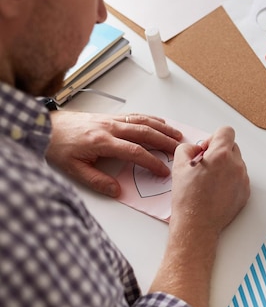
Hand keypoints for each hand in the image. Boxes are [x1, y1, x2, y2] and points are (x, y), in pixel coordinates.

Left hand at [47, 111, 182, 196]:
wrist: (45, 126)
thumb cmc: (57, 146)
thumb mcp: (73, 169)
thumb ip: (96, 181)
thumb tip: (116, 191)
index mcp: (102, 141)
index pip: (134, 151)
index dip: (151, 162)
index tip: (163, 171)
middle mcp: (110, 127)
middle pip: (145, 133)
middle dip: (165, 142)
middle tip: (180, 151)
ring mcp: (112, 120)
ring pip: (143, 122)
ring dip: (162, 129)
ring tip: (177, 136)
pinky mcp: (111, 117)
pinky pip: (136, 115)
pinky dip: (152, 119)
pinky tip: (161, 123)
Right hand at [152, 126, 249, 306]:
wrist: (197, 225)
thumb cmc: (187, 198)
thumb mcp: (179, 166)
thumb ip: (187, 149)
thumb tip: (195, 148)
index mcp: (221, 155)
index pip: (227, 131)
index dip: (215, 138)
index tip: (206, 149)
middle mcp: (236, 165)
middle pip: (232, 147)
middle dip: (219, 152)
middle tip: (205, 165)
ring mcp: (243, 179)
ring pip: (236, 163)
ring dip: (225, 167)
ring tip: (209, 181)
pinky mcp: (245, 193)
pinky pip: (239, 179)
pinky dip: (230, 181)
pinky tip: (216, 191)